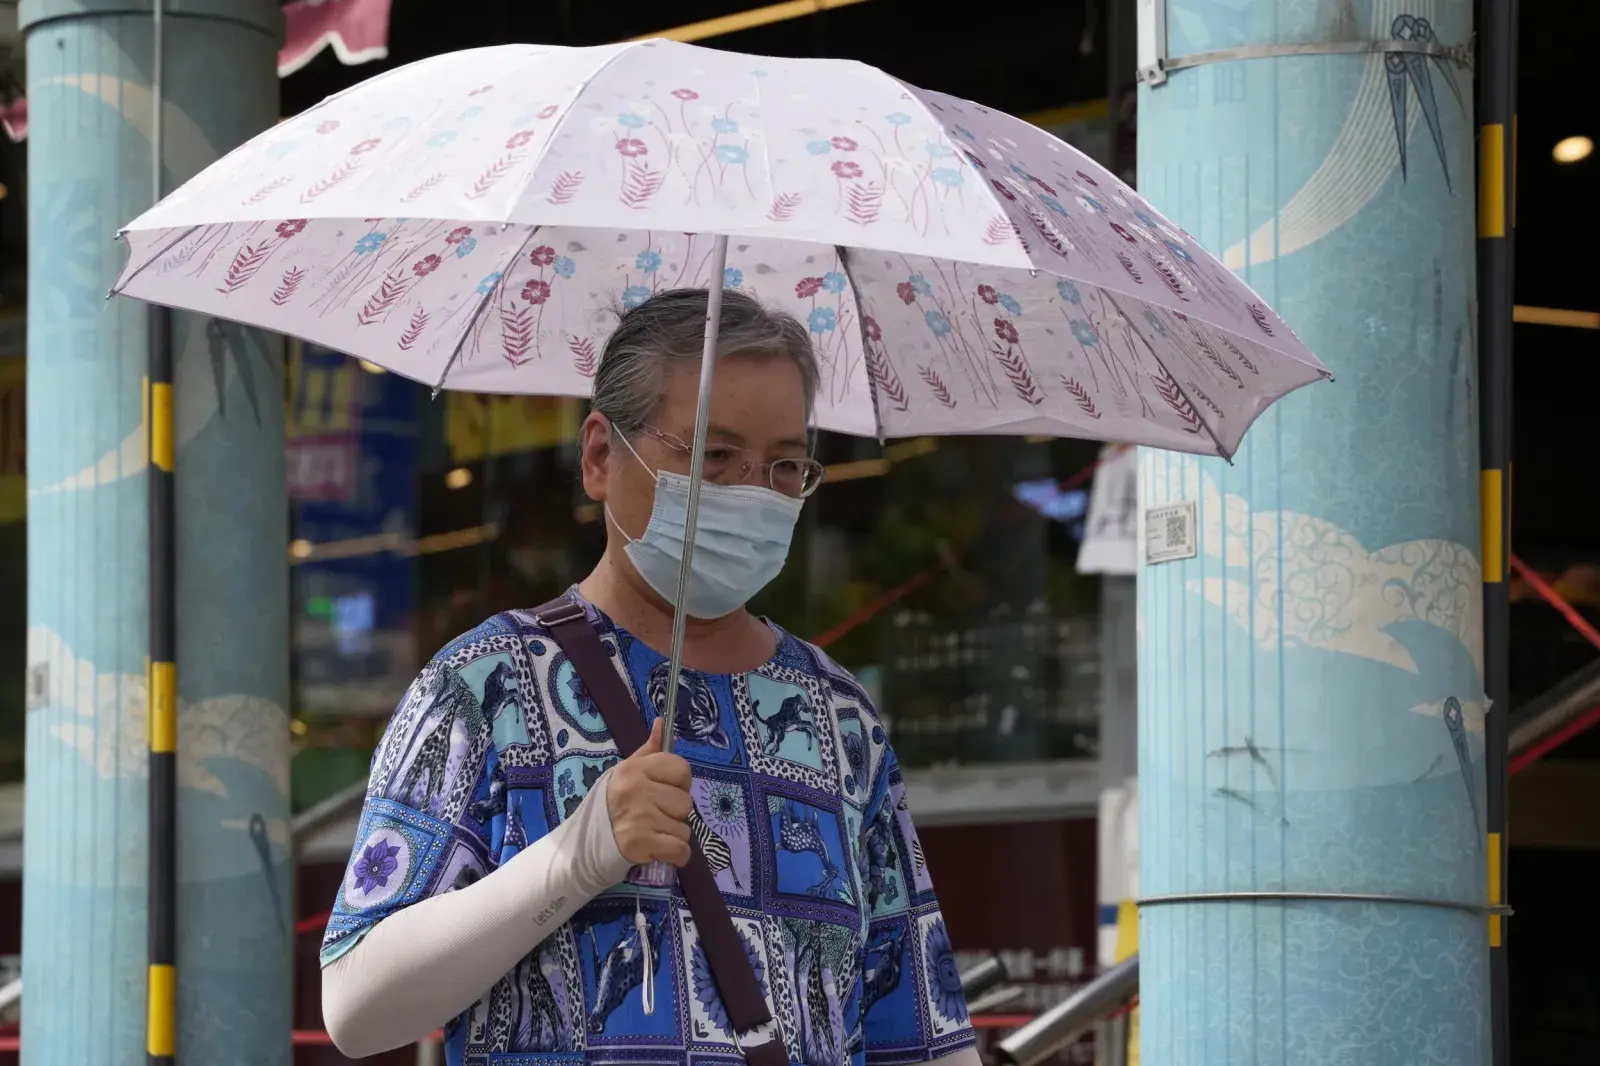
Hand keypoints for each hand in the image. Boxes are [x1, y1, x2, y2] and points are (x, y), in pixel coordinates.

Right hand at [606, 717, 693, 866]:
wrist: (585, 843)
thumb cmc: (611, 803)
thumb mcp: (626, 771)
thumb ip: (649, 750)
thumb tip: (661, 722)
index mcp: (635, 769)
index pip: (681, 769)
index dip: (679, 782)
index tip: (666, 790)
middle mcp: (638, 791)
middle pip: (685, 802)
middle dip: (674, 812)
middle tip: (654, 815)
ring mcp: (641, 818)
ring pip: (684, 828)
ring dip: (673, 834)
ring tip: (652, 832)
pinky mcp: (642, 844)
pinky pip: (681, 850)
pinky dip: (676, 855)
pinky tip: (660, 849)